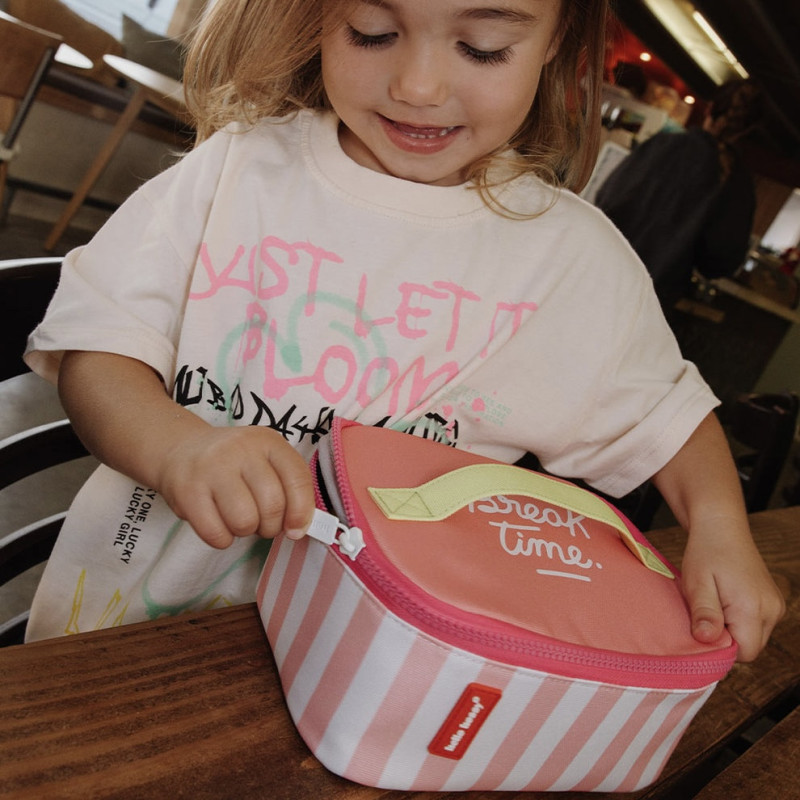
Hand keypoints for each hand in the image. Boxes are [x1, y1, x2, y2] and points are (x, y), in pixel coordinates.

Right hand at [155, 423, 314, 548]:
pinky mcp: (187, 491)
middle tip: (260, 522)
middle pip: (272, 505)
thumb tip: (299, 529)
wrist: (181, 449)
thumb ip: (287, 488)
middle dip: (270, 526)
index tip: (296, 529)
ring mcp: (212, 468)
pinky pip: (216, 533)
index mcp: (268, 441)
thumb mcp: (264, 461)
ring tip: (238, 519)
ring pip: (245, 522)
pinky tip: (219, 524)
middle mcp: (241, 449)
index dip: (301, 512)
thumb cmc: (232, 463)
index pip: (298, 479)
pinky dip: (222, 539)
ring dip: (245, 532)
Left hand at [680, 518, 784, 661]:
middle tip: (707, 611)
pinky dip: (741, 619)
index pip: (744, 653)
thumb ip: (705, 613)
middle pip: (751, 647)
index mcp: (753, 608)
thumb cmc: (705, 553)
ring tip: (716, 602)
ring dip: (734, 628)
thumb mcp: (697, 583)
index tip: (704, 626)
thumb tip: (707, 640)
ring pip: (755, 636)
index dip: (721, 646)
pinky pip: (758, 624)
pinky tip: (726, 600)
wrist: (721, 528)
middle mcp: (772, 610)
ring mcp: (776, 606)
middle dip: (727, 637)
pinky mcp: (774, 601)